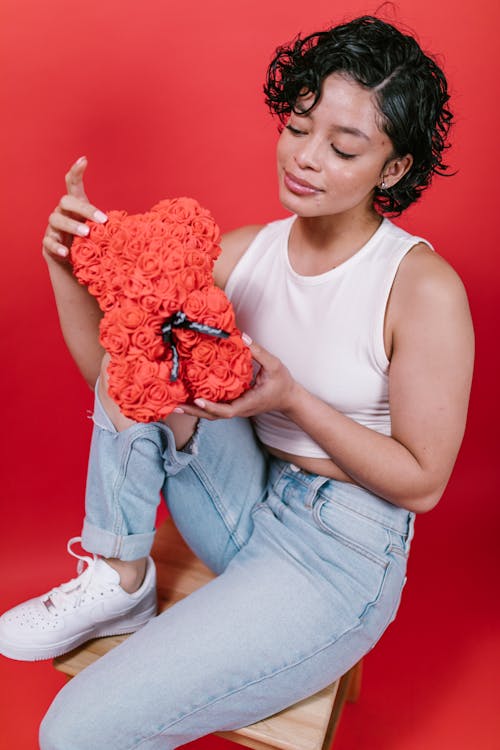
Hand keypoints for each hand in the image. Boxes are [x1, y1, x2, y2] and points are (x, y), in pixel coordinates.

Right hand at [42, 156, 107, 263]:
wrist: (73, 265)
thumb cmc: (89, 243)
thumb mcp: (100, 231)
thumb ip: (111, 224)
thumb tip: (142, 224)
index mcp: (75, 207)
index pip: (72, 184)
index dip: (76, 171)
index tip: (84, 160)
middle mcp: (62, 213)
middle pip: (66, 201)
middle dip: (84, 209)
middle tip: (101, 220)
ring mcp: (53, 228)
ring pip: (56, 220)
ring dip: (72, 226)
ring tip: (86, 234)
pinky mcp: (48, 244)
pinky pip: (49, 242)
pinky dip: (57, 247)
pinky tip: (67, 253)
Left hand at [177, 338, 300, 419]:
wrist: (289, 398)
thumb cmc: (283, 382)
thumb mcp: (275, 365)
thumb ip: (259, 352)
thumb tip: (242, 337)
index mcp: (249, 403)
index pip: (227, 411)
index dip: (212, 407)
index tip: (198, 400)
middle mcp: (240, 409)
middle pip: (213, 416)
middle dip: (194, 412)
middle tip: (174, 406)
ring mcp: (236, 408)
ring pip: (212, 414)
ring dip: (194, 410)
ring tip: (175, 404)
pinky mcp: (234, 405)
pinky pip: (216, 407)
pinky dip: (201, 405)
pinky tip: (188, 396)